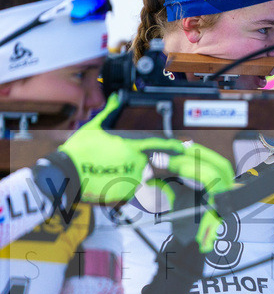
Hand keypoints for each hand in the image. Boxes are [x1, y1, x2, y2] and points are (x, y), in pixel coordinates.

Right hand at [41, 95, 234, 252]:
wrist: (65, 175)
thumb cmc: (79, 151)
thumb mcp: (94, 128)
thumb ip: (110, 113)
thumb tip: (117, 98)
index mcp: (132, 148)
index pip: (160, 146)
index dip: (175, 146)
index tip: (188, 147)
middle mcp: (137, 164)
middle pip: (149, 165)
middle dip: (143, 165)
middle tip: (132, 163)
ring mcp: (133, 181)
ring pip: (140, 179)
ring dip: (131, 178)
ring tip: (109, 174)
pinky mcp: (126, 195)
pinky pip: (131, 192)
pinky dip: (123, 188)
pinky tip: (107, 183)